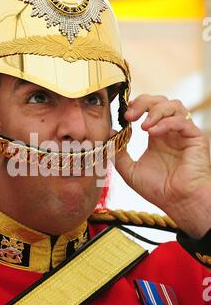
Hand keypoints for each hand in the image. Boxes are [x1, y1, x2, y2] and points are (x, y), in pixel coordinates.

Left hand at [115, 94, 210, 237]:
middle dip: (143, 103)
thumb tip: (109, 134)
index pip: (147, 109)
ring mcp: (183, 133)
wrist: (177, 203)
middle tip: (129, 116)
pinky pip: (182, 120)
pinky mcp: (195, 137)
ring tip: (143, 127)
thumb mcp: (129, 171)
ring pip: (174, 105)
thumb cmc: (157, 190)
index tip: (123, 114)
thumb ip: (118, 153)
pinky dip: (166, 123)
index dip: (135, 105)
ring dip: (155, 111)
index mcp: (156, 135)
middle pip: (160, 101)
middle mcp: (169, 131)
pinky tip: (153, 133)